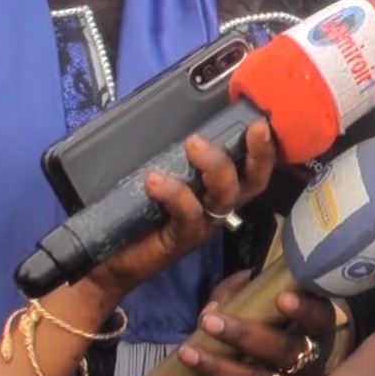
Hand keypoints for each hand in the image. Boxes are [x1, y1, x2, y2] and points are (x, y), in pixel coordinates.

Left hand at [86, 123, 276, 299]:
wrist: (109, 261)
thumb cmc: (135, 212)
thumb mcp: (159, 174)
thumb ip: (174, 154)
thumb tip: (177, 115)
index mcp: (218, 188)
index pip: (252, 167)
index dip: (265, 147)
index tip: (263, 120)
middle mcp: (219, 205)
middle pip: (253, 182)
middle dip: (260, 155)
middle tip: (255, 128)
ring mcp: (204, 224)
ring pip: (225, 195)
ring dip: (215, 166)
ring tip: (193, 143)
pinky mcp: (184, 239)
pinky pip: (189, 214)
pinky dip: (175, 193)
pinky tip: (154, 181)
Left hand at [182, 270, 336, 375]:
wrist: (287, 366)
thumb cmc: (274, 324)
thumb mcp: (265, 301)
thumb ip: (240, 296)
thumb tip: (211, 310)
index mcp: (319, 328)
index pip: (318, 317)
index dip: (303, 310)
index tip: (281, 298)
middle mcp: (313, 362)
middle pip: (283, 351)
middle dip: (243, 336)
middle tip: (209, 322)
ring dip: (219, 369)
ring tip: (188, 353)